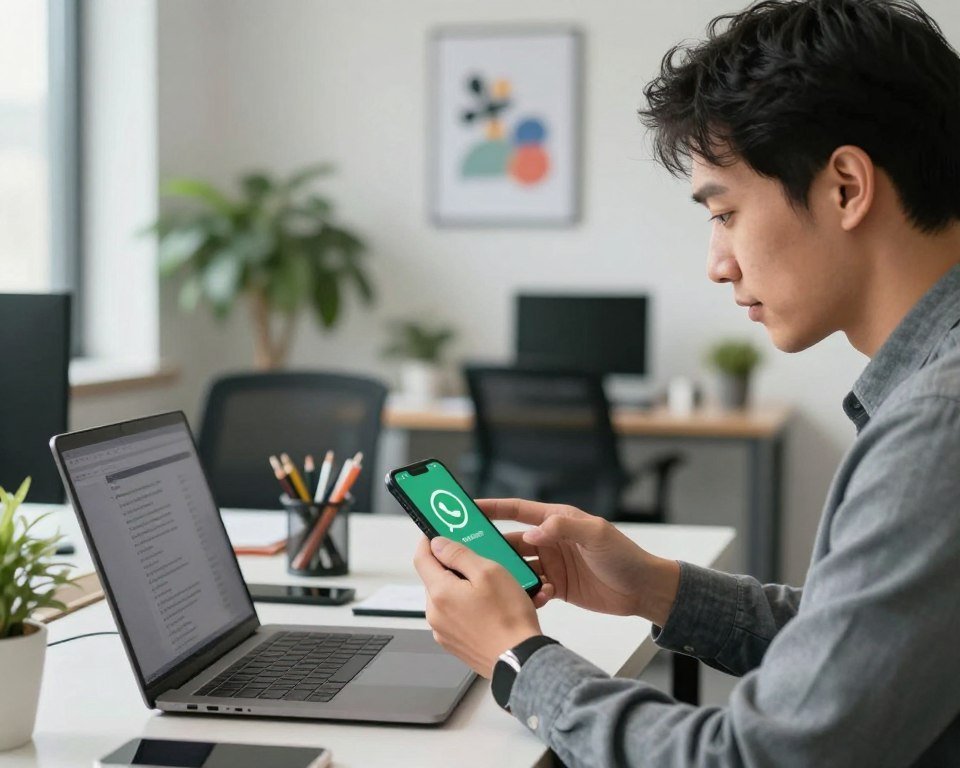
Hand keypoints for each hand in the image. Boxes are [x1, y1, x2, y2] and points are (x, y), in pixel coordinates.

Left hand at [413, 536, 545, 676]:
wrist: (520, 661)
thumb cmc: (509, 618)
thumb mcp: (489, 572)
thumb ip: (459, 554)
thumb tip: (438, 544)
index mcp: (440, 593)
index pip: (422, 558)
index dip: (429, 542)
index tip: (437, 533)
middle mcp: (435, 614)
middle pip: (437, 578)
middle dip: (454, 566)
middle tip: (478, 560)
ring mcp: (444, 632)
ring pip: (449, 597)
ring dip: (466, 588)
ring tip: (495, 587)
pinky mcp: (455, 644)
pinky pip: (458, 616)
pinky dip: (471, 607)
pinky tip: (494, 607)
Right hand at [480, 498, 679, 624]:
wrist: (643, 590)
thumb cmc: (626, 556)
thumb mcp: (596, 535)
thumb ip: (564, 528)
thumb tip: (533, 531)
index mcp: (557, 521)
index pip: (517, 510)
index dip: (492, 508)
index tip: (468, 508)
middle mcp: (550, 540)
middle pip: (511, 541)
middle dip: (491, 546)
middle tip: (470, 552)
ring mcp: (552, 565)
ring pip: (518, 567)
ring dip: (508, 574)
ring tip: (499, 581)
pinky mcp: (556, 587)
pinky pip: (532, 589)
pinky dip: (528, 594)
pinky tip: (535, 598)